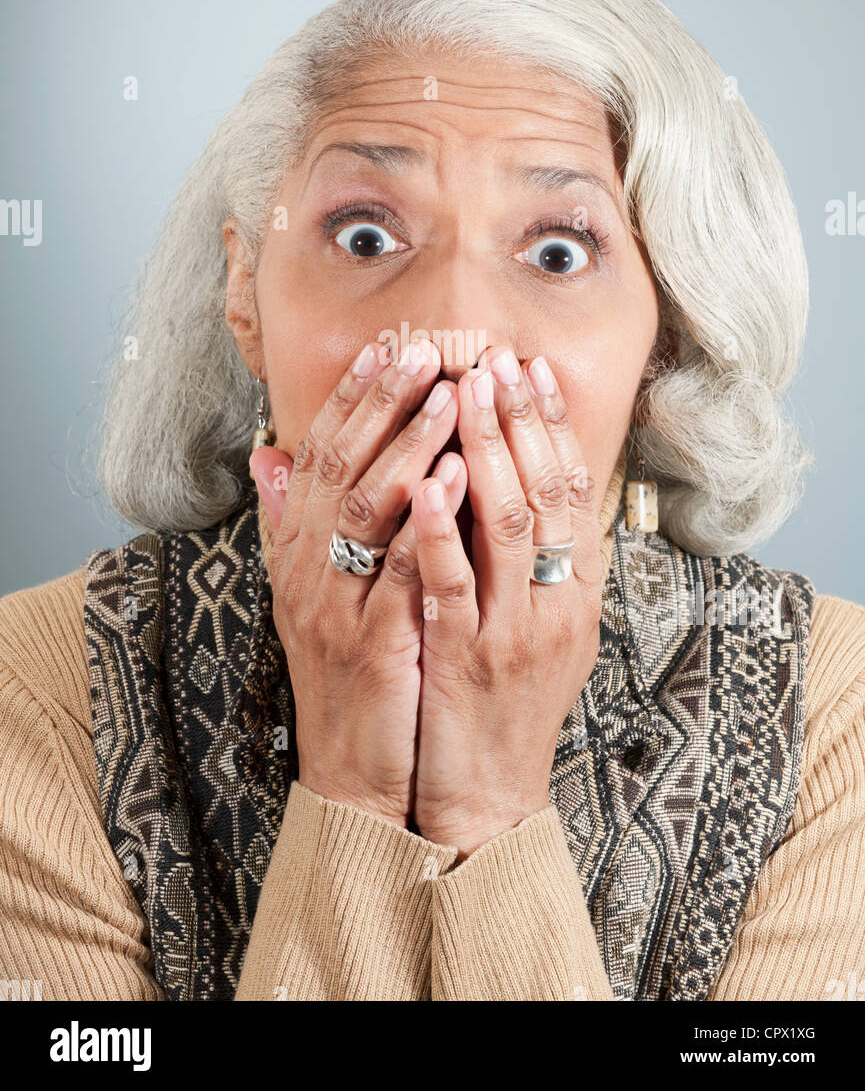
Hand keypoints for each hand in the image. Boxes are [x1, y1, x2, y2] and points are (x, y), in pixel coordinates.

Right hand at [251, 338, 466, 828]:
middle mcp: (307, 570)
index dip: (350, 398)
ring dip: (408, 444)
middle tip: (423, 349)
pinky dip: (428, 520)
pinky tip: (461, 477)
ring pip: (367, 508)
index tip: (385, 346)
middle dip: (381, 403)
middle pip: (339, 467)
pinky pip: (402, 570)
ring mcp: (337, 605)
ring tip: (450, 394)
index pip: (319, 455)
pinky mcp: (374, 642)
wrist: (352, 770)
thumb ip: (295, 521)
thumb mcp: (310, 592)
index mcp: (298, 552)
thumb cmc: (347, 672)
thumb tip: (269, 454)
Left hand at [410, 346, 602, 856]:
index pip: (571, 487)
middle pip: (548, 491)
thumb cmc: (500, 699)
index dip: (550, 424)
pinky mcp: (469, 658)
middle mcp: (556, 602)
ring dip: (487, 451)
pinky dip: (442, 529)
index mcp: (573, 589)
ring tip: (466, 393)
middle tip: (497, 358)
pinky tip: (427, 482)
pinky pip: (455, 583)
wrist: (486, 792)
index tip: (528, 368)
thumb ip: (520, 555)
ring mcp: (515, 629)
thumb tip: (501, 480)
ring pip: (511, 524)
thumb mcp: (529, 623)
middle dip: (520, 418)